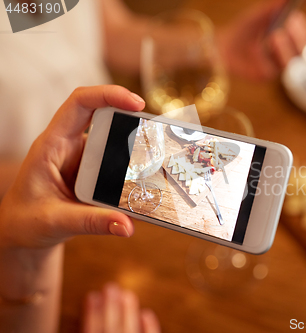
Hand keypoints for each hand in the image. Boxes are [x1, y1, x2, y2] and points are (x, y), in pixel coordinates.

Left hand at [0, 85, 144, 248]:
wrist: (22, 232)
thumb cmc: (25, 221)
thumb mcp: (55, 222)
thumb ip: (92, 223)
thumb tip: (127, 226)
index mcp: (53, 145)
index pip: (79, 104)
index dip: (108, 95)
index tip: (136, 104)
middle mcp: (69, 145)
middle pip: (104, 115)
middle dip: (131, 118)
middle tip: (158, 131)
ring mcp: (82, 157)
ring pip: (113, 139)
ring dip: (135, 145)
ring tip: (159, 156)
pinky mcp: (93, 171)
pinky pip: (116, 160)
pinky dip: (133, 165)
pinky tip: (147, 177)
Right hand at [83, 283, 160, 332]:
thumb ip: (86, 329)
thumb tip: (84, 314)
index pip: (91, 331)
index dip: (91, 312)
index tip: (92, 295)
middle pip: (111, 329)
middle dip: (111, 306)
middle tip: (110, 286)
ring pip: (131, 331)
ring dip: (129, 312)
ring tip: (127, 294)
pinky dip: (149, 327)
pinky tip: (146, 314)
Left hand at [217, 0, 305, 80]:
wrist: (225, 46)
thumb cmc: (244, 30)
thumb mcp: (259, 15)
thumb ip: (274, 7)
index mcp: (291, 37)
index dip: (303, 28)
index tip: (294, 18)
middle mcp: (288, 53)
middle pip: (304, 51)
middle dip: (298, 38)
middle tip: (288, 26)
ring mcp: (278, 66)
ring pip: (291, 62)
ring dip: (285, 48)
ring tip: (273, 36)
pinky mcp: (266, 75)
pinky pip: (272, 70)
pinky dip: (266, 59)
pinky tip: (257, 51)